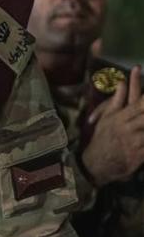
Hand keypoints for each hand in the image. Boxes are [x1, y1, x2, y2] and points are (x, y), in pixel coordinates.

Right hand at [82, 66, 143, 186]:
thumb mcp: (106, 118)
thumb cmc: (102, 138)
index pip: (138, 100)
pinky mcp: (139, 154)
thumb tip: (121, 82)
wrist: (96, 164)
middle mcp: (128, 126)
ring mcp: (134, 140)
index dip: (142, 88)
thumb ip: (116, 100)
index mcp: (121, 116)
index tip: (142, 72)